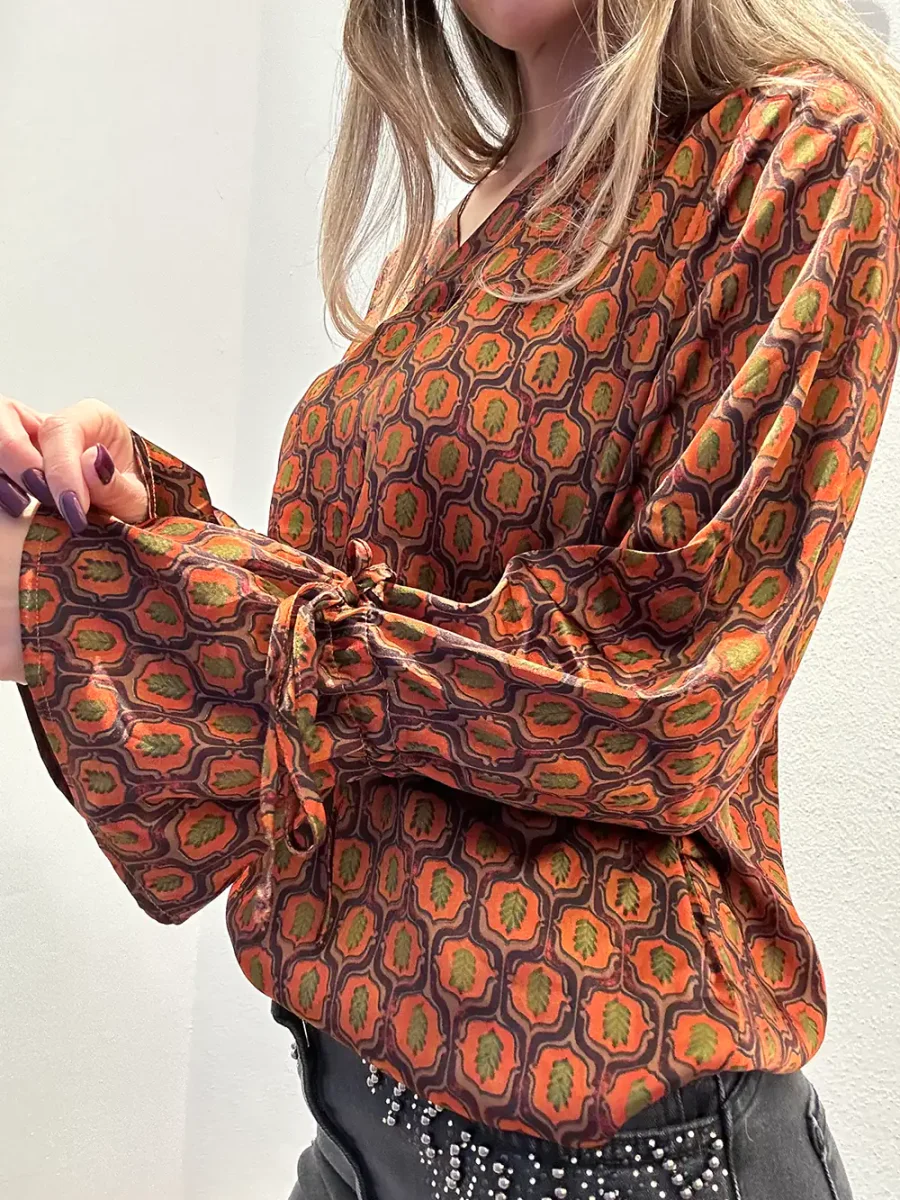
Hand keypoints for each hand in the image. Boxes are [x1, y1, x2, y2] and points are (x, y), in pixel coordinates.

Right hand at [0, 396, 148, 531]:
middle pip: (10, 425)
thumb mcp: (135, 499)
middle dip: (22, 467)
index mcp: (91, 418)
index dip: (61, 469)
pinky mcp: (10, 459)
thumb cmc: (127, 498)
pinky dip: (1, 483)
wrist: (121, 505)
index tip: (74, 507)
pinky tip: (17, 504)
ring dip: (3, 474)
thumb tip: (91, 462)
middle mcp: (52, 423)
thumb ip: (116, 485)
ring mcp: (25, 438)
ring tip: (25, 507)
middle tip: (47, 504)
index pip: (61, 429)